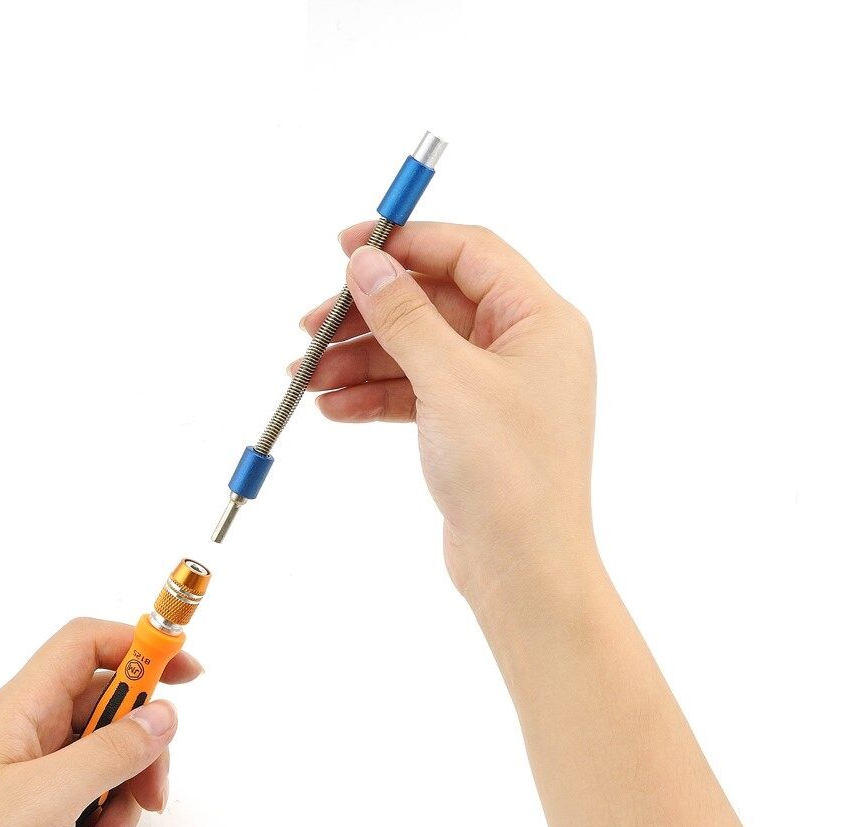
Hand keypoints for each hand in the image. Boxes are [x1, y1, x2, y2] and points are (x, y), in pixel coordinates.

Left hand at [0, 618, 202, 826]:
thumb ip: (114, 751)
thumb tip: (165, 714)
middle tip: (153, 796)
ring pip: (104, 762)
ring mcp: (30, 773)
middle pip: (107, 710)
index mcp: (21, 708)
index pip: (86, 646)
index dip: (141, 647)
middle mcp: (27, 731)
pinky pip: (88, 802)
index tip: (187, 673)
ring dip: (121, 804)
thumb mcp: (51, 797)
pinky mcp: (33, 812)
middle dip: (140, 753)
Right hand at [296, 223, 596, 605]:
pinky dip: (374, 397)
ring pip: (417, 352)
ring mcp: (495, 389)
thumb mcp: (449, 381)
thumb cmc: (508, 474)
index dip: (406, 242)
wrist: (523, 568)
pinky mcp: (471, 427)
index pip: (468, 253)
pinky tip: (334, 408)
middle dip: (368, 316)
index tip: (347, 248)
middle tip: (310, 327)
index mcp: (539, 320)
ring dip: (360, 361)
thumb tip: (368, 262)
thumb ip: (404, 315)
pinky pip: (416, 393)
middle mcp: (522, 347)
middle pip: (433, 303)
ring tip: (305, 378)